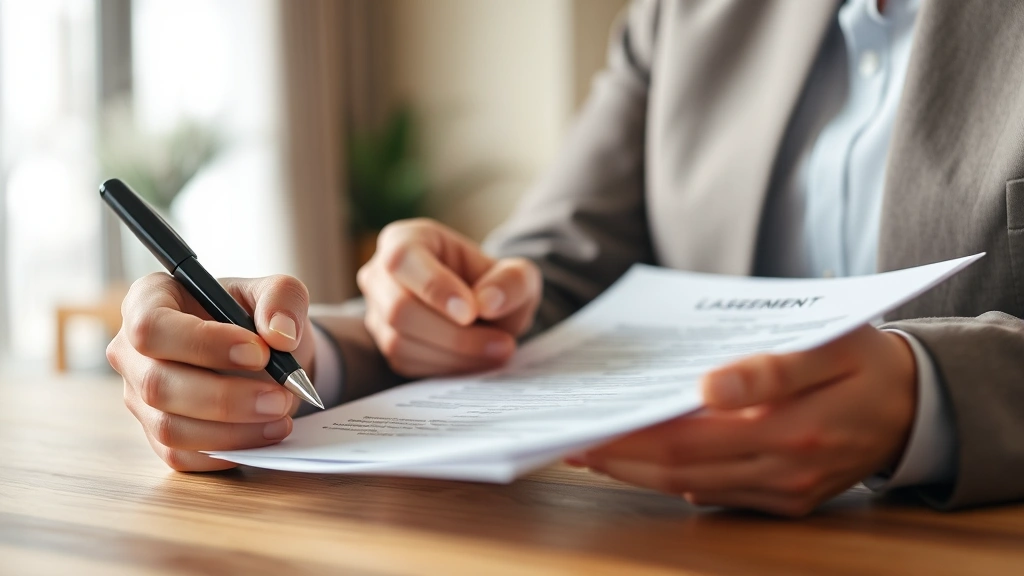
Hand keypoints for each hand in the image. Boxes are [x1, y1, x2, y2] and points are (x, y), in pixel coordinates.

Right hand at [106, 273, 315, 470]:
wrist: (263, 354)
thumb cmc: (256, 316)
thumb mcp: (278, 292)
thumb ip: (282, 298)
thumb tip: (280, 334)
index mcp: (149, 300)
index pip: (151, 326)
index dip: (203, 343)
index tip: (259, 352)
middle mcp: (132, 351)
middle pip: (156, 384)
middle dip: (226, 397)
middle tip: (282, 395)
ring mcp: (139, 397)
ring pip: (169, 427)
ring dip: (232, 430)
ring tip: (281, 417)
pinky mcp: (157, 434)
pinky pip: (181, 455)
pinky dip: (227, 450)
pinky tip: (264, 435)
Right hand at [357, 218, 541, 376]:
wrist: (485, 310)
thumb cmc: (494, 283)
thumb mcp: (519, 274)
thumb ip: (512, 281)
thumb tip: (486, 303)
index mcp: (404, 240)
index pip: (403, 260)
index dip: (435, 288)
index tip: (471, 312)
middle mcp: (381, 275)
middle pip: (399, 309)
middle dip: (454, 333)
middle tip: (502, 343)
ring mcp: (378, 312)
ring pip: (400, 342)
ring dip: (455, 354)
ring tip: (498, 351)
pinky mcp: (385, 346)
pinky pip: (407, 364)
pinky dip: (446, 367)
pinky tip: (476, 359)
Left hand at [576, 326, 916, 516]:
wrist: (916, 404)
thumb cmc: (865, 361)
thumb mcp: (830, 346)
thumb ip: (770, 370)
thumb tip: (706, 387)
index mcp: (792, 430)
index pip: (689, 440)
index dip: (634, 437)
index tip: (590, 424)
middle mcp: (785, 471)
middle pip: (682, 470)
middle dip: (621, 458)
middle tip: (571, 441)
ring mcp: (786, 492)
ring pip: (694, 487)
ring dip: (639, 472)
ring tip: (592, 451)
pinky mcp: (788, 501)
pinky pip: (720, 495)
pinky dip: (676, 479)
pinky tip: (645, 460)